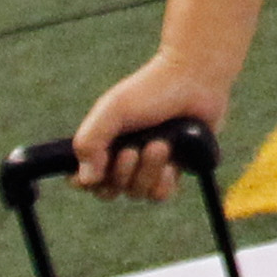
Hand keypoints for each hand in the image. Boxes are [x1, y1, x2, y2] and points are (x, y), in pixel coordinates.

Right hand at [72, 51, 228, 201]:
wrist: (194, 80)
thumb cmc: (150, 90)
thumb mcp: (112, 110)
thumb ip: (90, 142)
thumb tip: (86, 180)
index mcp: (102, 144)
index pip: (81, 180)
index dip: (85, 181)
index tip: (99, 167)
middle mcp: (122, 158)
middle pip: (109, 192)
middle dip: (121, 174)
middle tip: (132, 151)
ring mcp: (147, 166)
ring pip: (136, 192)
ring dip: (147, 172)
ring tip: (160, 145)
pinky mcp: (171, 169)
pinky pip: (159, 195)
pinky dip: (163, 182)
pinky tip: (172, 162)